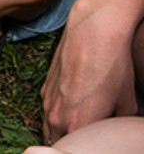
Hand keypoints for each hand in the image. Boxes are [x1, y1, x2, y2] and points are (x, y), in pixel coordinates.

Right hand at [40, 0, 139, 142]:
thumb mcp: (129, 103)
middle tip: (89, 137)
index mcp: (78, 125)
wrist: (93, 32)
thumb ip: (121, 123)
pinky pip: (48, 111)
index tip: (97, 144)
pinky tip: (74, 107)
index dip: (88, 148)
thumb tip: (121, 128)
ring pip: (50, 128)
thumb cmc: (113, 66)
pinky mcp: (45, 88)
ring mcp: (47, 102)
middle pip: (60, 143)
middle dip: (73, 143)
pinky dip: (58, 115)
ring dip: (62, 131)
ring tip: (81, 126)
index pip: (77, 150)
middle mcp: (56, 117)